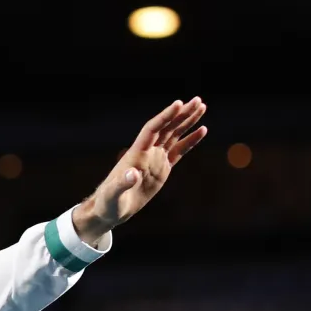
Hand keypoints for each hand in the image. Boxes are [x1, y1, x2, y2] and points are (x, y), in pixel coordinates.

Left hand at [76, 97, 207, 239]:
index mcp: (136, 154)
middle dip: (182, 114)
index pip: (153, 129)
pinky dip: (190, 140)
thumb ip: (122, 184)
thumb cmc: (108, 203)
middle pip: (166, 127)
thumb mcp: (113, 195)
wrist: (110, 210)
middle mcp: (147, 152)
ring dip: (187, 121)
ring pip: (174, 135)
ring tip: (201, 107)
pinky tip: (202, 130)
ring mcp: (155, 159)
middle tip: (198, 100)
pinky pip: (179, 151)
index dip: (165, 117)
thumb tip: (133, 173)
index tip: (179, 104)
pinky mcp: (162, 168)